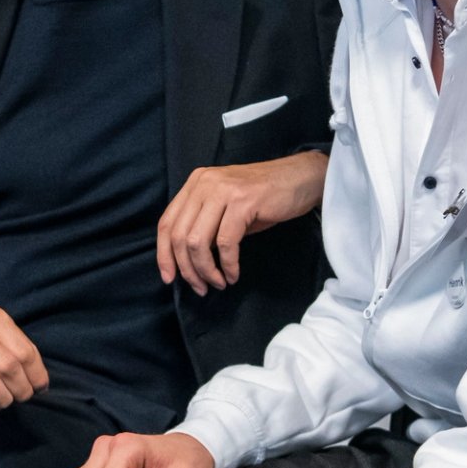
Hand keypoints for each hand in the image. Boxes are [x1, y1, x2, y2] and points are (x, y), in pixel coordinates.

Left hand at [157, 151, 327, 293]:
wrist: (302, 179)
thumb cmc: (265, 198)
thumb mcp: (226, 207)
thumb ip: (205, 226)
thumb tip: (187, 261)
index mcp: (195, 183)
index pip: (166, 223)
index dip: (164, 254)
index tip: (169, 278)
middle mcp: (203, 183)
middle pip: (178, 235)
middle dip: (187, 269)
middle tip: (200, 288)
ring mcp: (222, 191)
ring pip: (198, 242)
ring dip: (206, 270)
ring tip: (218, 283)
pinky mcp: (243, 202)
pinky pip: (226, 243)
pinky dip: (227, 265)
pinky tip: (233, 274)